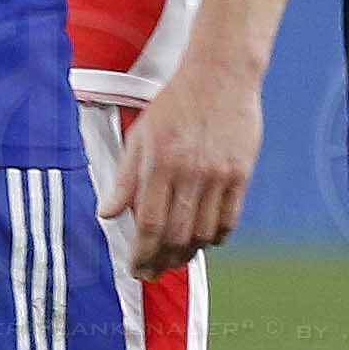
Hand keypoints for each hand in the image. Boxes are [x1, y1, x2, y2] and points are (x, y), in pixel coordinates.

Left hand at [96, 62, 264, 279]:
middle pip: (176, 234)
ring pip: (204, 233)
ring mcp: (219, 175)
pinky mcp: (241, 173)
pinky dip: (216, 237)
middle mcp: (190, 172)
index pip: (147, 222)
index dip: (141, 252)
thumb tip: (107, 214)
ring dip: (188, 253)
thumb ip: (124, 178)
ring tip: (177, 259)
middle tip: (153, 274)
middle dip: (162, 262)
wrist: (220, 76)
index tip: (136, 268)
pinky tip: (205, 241)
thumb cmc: (176, 104)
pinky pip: (229, 219)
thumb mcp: (140, 135)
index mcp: (160, 163)